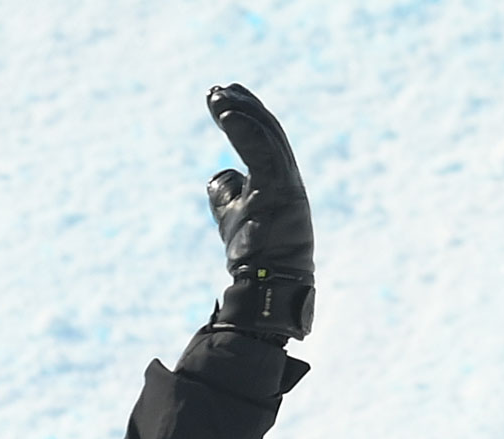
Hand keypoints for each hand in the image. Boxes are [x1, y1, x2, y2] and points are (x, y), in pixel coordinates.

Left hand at [202, 84, 314, 339]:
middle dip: (242, 106)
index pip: (264, 139)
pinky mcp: (281, 190)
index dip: (246, 114)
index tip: (225, 97)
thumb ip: (226, 193)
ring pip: (266, 135)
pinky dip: (244, 129)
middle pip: (267, 130)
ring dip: (241, 111)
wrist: (266, 284)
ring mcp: (287, 183)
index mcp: (279, 181)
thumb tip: (220, 174)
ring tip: (217, 96)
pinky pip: (263, 150)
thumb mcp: (232, 217)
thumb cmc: (251, 256)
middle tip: (218, 88)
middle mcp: (287, 177)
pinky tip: (226, 113)